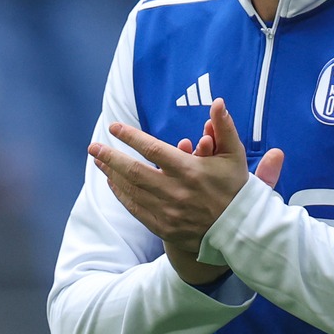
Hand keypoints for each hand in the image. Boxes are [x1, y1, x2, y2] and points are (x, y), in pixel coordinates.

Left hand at [90, 100, 284, 283]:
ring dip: (112, 174)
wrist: (240, 232)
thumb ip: (224, 128)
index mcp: (190, 171)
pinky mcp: (164, 228)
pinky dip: (121, 195)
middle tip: (94, 147)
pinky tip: (113, 184)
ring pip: (132, 190)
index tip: (114, 127)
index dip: (130, 137)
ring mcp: (168, 212)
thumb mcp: (235, 156)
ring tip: (99, 162)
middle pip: (134, 171)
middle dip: (110, 157)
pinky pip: (136, 209)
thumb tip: (217, 102)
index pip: (152, 149)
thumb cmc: (236, 190)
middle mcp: (175, 191)